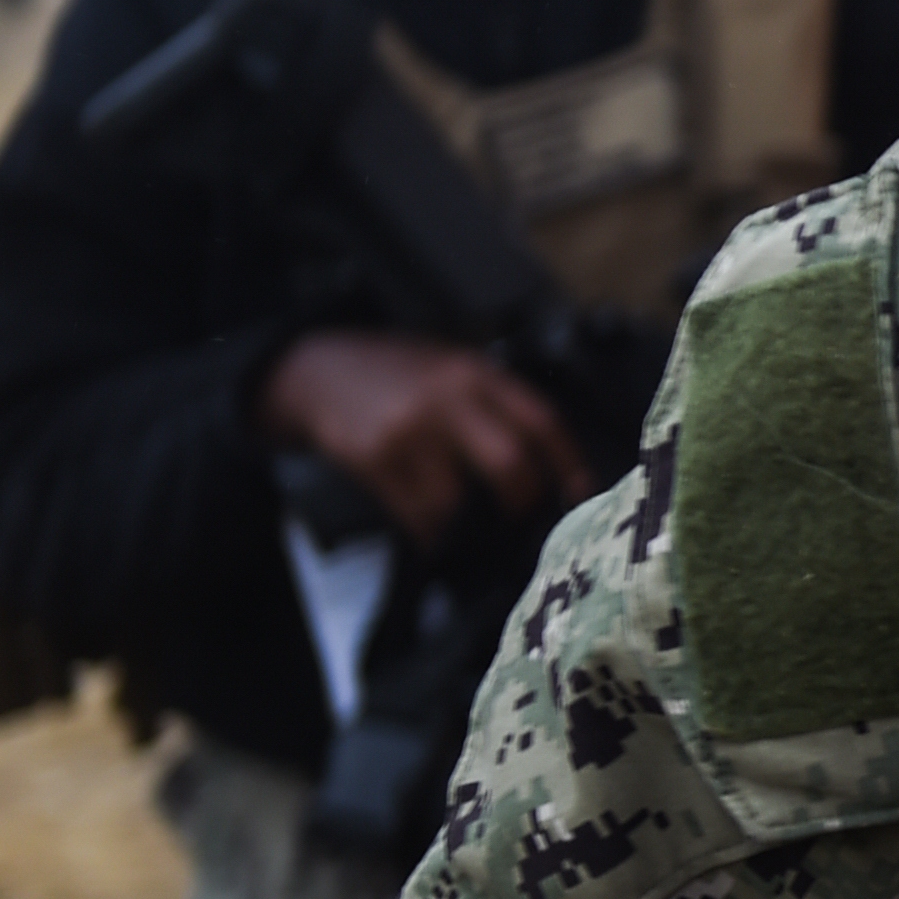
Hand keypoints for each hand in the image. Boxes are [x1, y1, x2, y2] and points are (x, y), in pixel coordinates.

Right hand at [253, 330, 592, 539]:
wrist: (318, 370)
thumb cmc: (395, 373)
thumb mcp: (452, 367)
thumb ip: (494, 403)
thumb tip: (546, 462)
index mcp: (476, 373)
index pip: (541, 420)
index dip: (569, 463)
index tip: (580, 494)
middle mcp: (446, 399)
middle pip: (510, 463)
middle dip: (524, 501)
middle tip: (523, 515)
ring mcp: (407, 431)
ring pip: (458, 499)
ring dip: (467, 524)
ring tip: (467, 523)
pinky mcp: (372, 460)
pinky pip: (415, 514)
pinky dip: (429, 531)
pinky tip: (431, 527)